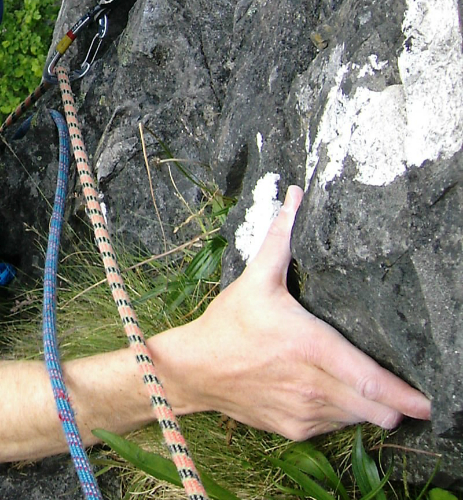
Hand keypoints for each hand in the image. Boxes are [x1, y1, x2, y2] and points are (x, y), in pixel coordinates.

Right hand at [175, 185, 430, 440]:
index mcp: (310, 345)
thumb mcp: (256, 277)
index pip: (370, 380)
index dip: (405, 395)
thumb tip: (296, 194)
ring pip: (358, 419)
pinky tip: (321, 389)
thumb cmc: (230, 321)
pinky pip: (333, 427)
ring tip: (352, 381)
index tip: (429, 402)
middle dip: (393, 402)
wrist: (195, 368)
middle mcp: (312, 385)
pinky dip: (338, 413)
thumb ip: (282, 237)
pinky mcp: (294, 429)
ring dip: (363, 404)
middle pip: (377, 410)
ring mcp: (304, 411)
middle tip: (397, 387)